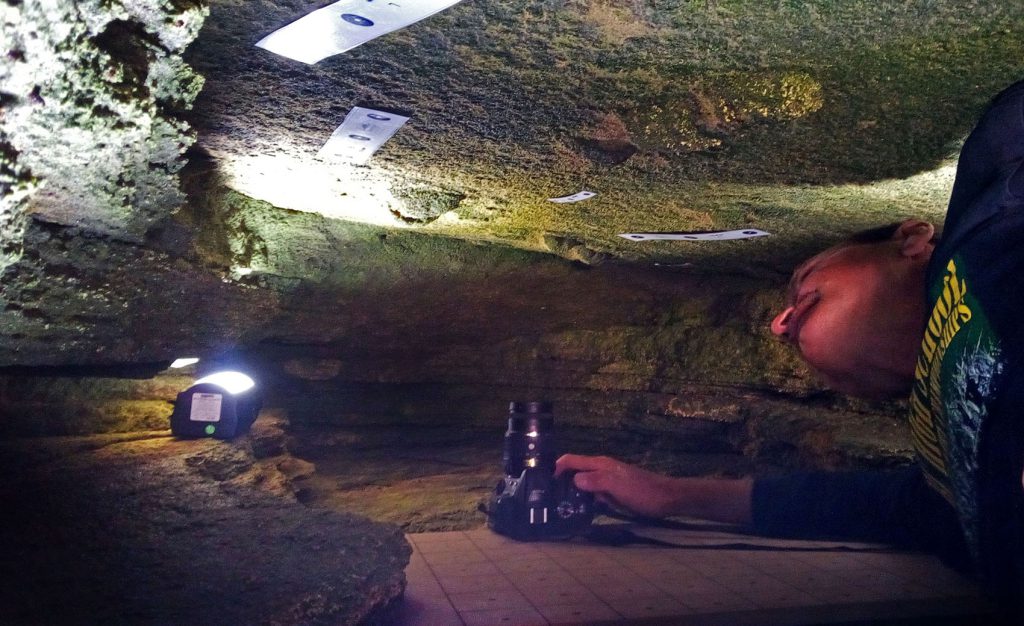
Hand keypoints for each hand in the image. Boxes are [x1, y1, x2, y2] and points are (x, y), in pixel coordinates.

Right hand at [555, 453, 752, 524]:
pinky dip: (585, 498)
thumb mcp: (616, 486)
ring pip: (583, 482)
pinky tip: (583, 510)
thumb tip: (573, 481)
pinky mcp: (614, 490)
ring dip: (573, 491)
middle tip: (549, 498)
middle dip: (561, 481)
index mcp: (600, 464)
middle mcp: (601, 468)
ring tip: (561, 506)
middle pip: (575, 470)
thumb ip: (594, 481)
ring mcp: (608, 479)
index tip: (544, 483)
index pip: (571, 460)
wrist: (667, 499)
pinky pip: (593, 492)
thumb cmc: (642, 491)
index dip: (556, 468)